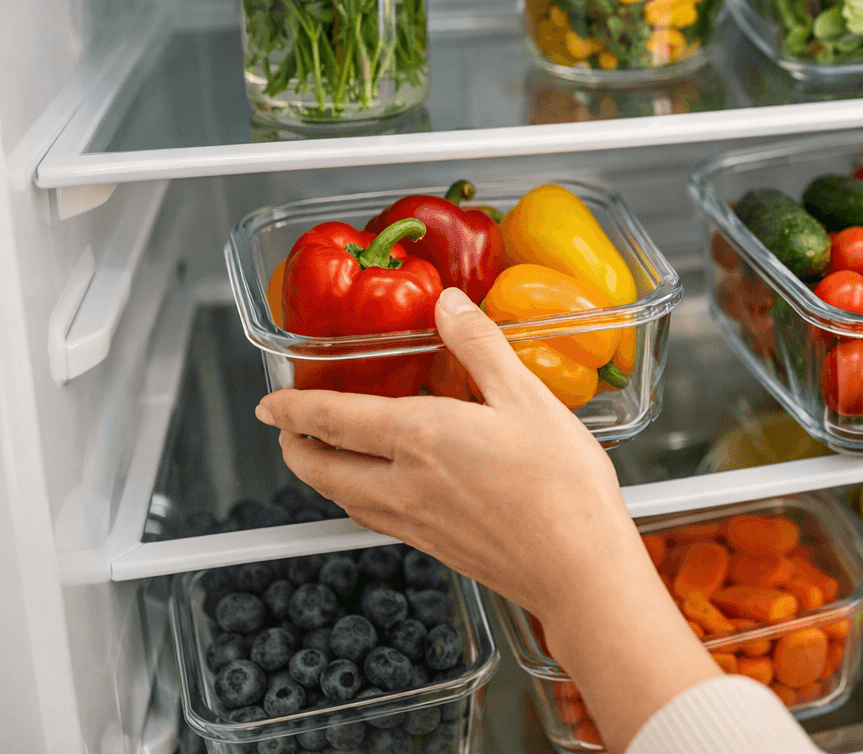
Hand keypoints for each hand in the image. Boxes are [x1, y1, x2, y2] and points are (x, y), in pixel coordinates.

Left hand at [257, 288, 717, 750]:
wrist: (577, 568)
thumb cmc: (561, 488)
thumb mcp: (527, 397)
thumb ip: (481, 346)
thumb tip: (450, 306)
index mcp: (419, 438)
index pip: (333, 418)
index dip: (294, 407)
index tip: (272, 401)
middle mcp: (403, 484)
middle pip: (321, 468)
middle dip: (294, 447)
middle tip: (286, 429)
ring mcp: (415, 522)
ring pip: (343, 497)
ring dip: (320, 474)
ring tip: (323, 455)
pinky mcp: (434, 547)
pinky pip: (373, 518)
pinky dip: (356, 497)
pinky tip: (381, 491)